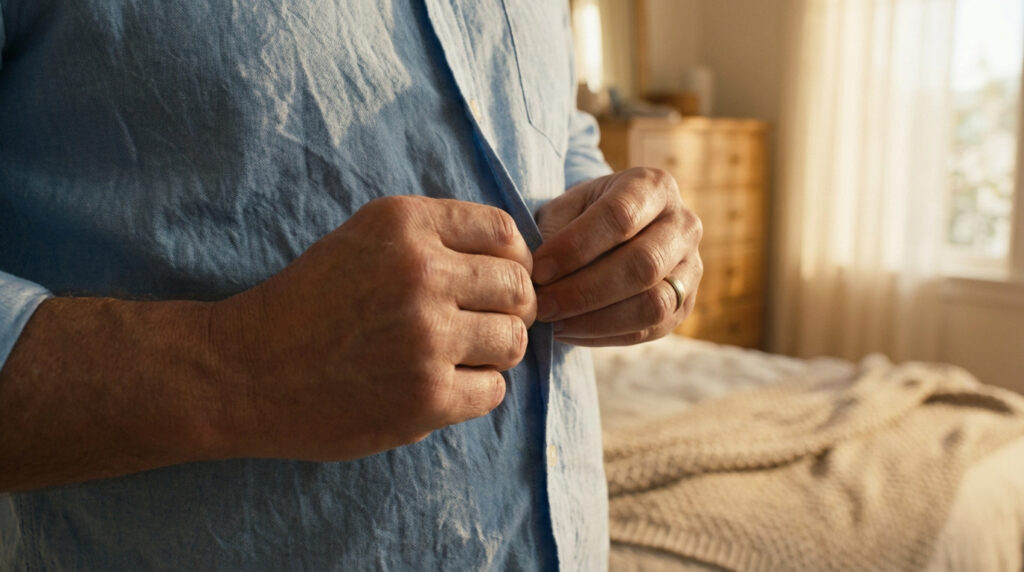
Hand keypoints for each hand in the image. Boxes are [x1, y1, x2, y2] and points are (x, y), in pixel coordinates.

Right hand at [210, 196, 536, 460]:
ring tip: (459, 356)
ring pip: (514, 340)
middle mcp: (420, 272)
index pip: (503, 231)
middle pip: (519, 287)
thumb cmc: (309, 304)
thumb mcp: (364, 239)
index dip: (512, 260)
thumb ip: (434, 240)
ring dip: (495, 352)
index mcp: (404, 223)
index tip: (498, 282)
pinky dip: (476, 391)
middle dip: (511, 308)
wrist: (243, 370)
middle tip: (484, 325)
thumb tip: (518, 260)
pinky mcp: (425, 397)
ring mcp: (425, 337)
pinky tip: (441, 386)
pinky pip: (493, 390)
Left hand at [531, 167, 701, 345]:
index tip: (538, 270)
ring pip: (654, 304)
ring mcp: (691, 267)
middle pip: (644, 264)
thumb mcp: (564, 209)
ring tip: (554, 323)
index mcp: (653, 186)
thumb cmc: (581, 218)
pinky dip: (605, 335)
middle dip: (585, 291)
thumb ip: (553, 234)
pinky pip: (650, 329)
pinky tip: (570, 331)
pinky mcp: (685, 305)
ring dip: (597, 320)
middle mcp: (684, 224)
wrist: (612, 234)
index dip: (575, 247)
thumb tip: (535, 274)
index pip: (619, 216)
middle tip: (542, 306)